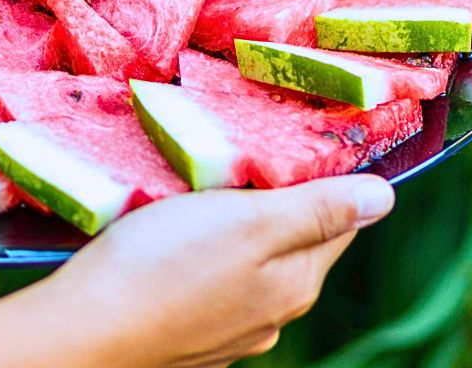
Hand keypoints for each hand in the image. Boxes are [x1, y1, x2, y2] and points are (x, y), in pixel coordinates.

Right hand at [18, 175, 394, 367]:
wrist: (85, 330)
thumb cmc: (162, 263)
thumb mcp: (247, 221)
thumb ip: (317, 210)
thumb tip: (386, 199)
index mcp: (295, 283)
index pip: (338, 220)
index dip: (325, 175)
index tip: (298, 137)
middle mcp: (273, 314)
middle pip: (296, 240)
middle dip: (279, 196)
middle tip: (243, 151)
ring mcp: (230, 330)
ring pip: (253, 260)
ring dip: (239, 223)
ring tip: (203, 185)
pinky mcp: (191, 333)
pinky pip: (215, 280)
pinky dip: (207, 251)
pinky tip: (176, 233)